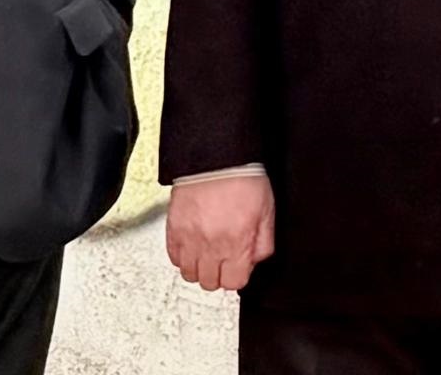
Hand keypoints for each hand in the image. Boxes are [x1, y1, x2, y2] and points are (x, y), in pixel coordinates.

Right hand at [166, 170, 276, 294]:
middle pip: (210, 283)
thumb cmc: (243, 178)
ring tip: (208, 252)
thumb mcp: (267, 211)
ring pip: (189, 275)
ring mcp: (190, 240)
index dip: (238, 275)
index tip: (239, 265)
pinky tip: (193, 244)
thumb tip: (256, 260)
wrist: (216, 157)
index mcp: (237, 242)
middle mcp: (212, 246)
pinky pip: (174, 258)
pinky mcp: (173, 230)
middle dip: (219, 274)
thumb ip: (263, 241)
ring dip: (200, 268)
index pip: (234, 282)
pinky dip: (183, 256)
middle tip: (224, 258)